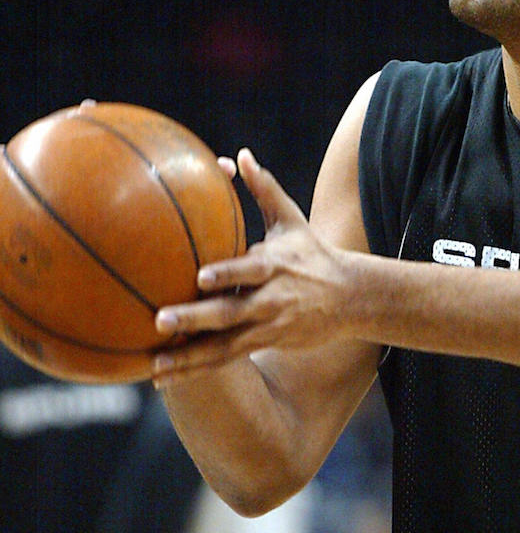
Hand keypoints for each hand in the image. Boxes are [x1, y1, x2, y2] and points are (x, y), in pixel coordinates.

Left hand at [152, 148, 352, 386]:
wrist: (350, 297)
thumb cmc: (312, 252)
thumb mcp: (292, 219)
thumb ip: (264, 188)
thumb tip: (240, 154)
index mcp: (276, 265)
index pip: (250, 270)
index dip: (227, 274)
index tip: (199, 277)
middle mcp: (271, 298)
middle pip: (231, 311)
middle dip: (196, 318)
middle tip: (161, 320)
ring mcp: (268, 325)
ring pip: (225, 345)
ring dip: (190, 356)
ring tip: (156, 365)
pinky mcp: (266, 343)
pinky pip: (226, 360)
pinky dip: (196, 370)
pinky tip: (164, 378)